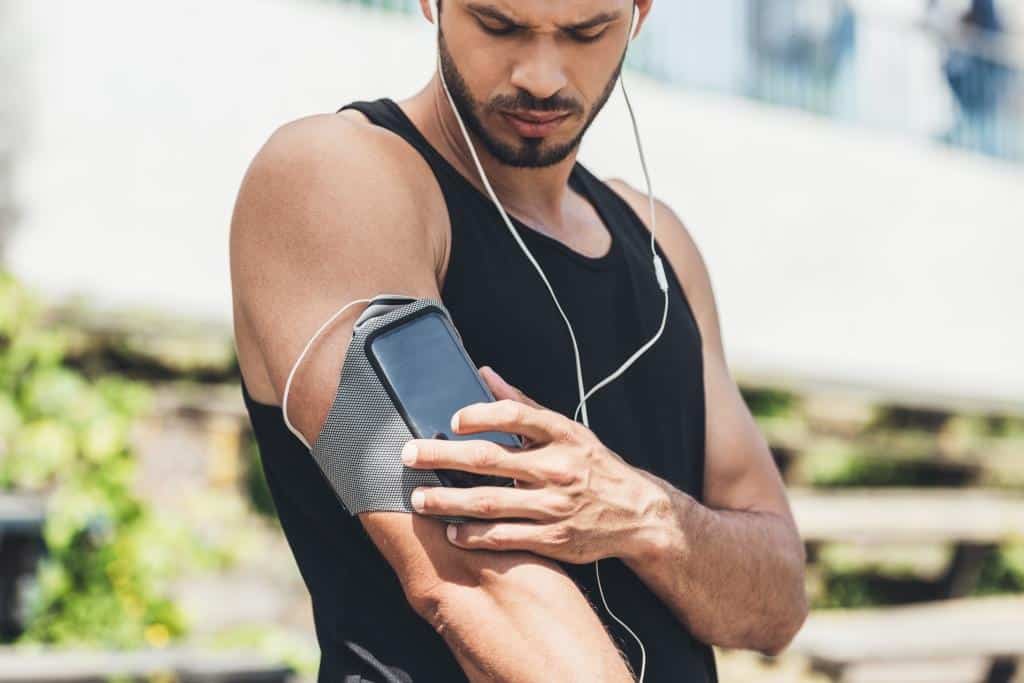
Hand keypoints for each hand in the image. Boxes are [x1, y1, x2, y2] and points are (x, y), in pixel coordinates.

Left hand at [400, 366, 665, 563]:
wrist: (639, 514)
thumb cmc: (594, 466)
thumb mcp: (569, 430)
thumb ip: (524, 404)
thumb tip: (484, 373)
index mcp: (563, 434)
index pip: (517, 415)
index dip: (481, 414)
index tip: (452, 420)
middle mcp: (557, 468)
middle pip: (490, 459)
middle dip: (443, 457)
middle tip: (409, 455)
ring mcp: (555, 506)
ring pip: (491, 501)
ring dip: (449, 501)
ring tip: (418, 499)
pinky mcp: (554, 539)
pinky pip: (505, 537)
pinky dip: (475, 535)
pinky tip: (452, 532)